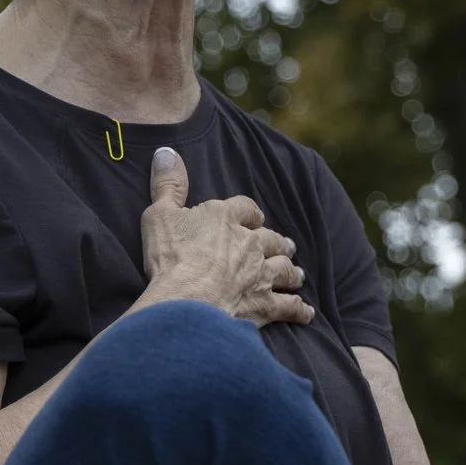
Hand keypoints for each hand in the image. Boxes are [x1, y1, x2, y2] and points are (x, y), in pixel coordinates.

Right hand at [138, 147, 313, 325]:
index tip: (253, 217)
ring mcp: (260, 275)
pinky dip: (298, 309)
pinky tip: (306, 312)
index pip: (245, 208)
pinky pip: (288, 306)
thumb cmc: (171, 258)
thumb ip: (168, 185)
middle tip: (284, 245)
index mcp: (225, 219)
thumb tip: (166, 152)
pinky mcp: (265, 305)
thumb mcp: (160, 214)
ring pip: (284, 269)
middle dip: (276, 242)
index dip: (250, 213)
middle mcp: (250, 244)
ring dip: (290, 271)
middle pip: (270, 239)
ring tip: (296, 274)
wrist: (187, 302)